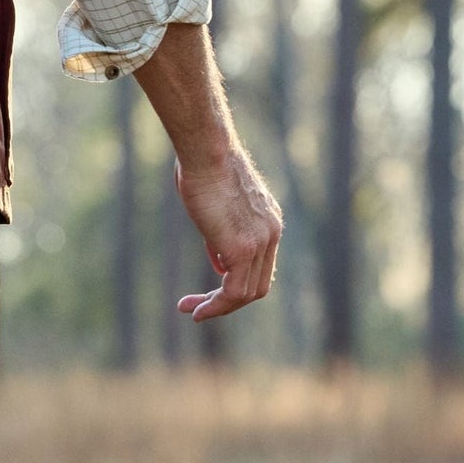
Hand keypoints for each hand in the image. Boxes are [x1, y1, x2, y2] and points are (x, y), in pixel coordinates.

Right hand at [173, 150, 283, 321]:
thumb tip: (220, 265)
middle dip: (228, 299)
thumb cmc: (201, 165)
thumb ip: (219, 235)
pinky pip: (233, 291)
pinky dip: (216, 306)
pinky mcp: (241, 249)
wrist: (206, 150)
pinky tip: (197, 311)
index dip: (236, 278)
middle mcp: (271, 233)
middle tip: (198, 306)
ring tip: (192, 311)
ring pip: (246, 292)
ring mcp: (259, 243)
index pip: (261, 264)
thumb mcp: (212, 203)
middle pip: (258, 283)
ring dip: (219, 307)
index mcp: (268, 221)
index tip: (210, 284)